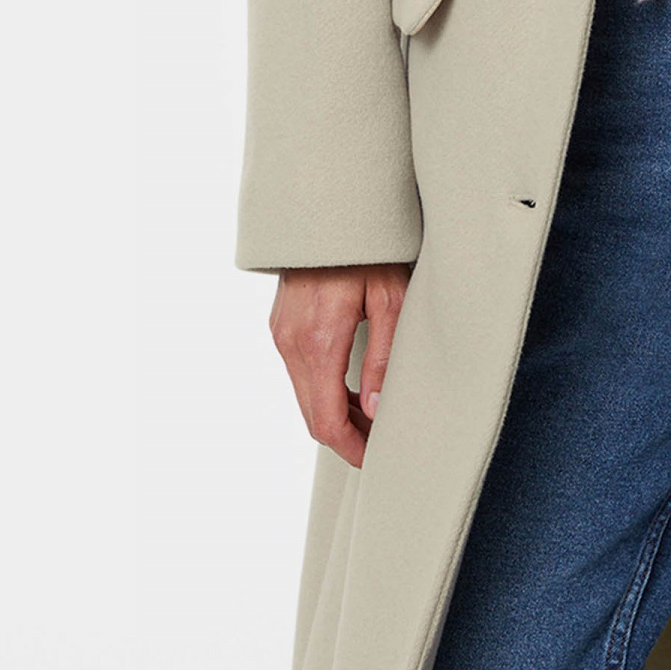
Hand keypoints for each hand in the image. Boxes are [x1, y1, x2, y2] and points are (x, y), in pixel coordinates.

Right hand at [269, 263, 410, 469]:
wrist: (325, 211)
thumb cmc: (367, 248)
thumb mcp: (390, 298)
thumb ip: (383, 357)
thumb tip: (375, 410)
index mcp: (320, 341)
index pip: (327, 421)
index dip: (351, 448)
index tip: (375, 459)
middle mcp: (291, 343)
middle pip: (312, 416)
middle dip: (346, 437)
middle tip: (381, 443)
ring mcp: (281, 334)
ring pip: (304, 397)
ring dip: (335, 414)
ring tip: (374, 418)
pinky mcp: (280, 326)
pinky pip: (299, 374)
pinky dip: (323, 391)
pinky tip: (352, 388)